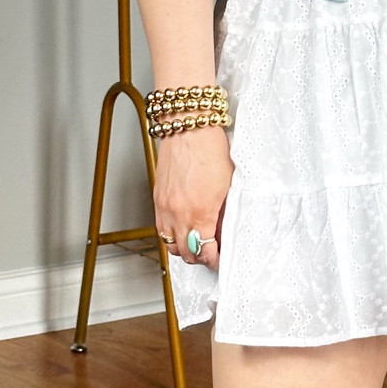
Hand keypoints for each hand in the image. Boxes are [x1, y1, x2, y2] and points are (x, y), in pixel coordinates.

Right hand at [153, 126, 232, 269]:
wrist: (187, 127)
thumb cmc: (209, 148)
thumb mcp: (229, 185)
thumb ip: (225, 213)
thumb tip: (224, 232)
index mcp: (199, 212)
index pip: (204, 251)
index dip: (214, 260)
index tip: (220, 259)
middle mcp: (177, 213)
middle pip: (185, 253)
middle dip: (199, 258)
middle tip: (211, 254)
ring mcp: (164, 206)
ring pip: (169, 244)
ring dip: (183, 249)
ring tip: (196, 244)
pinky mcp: (157, 198)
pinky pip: (161, 228)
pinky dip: (171, 234)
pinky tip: (182, 228)